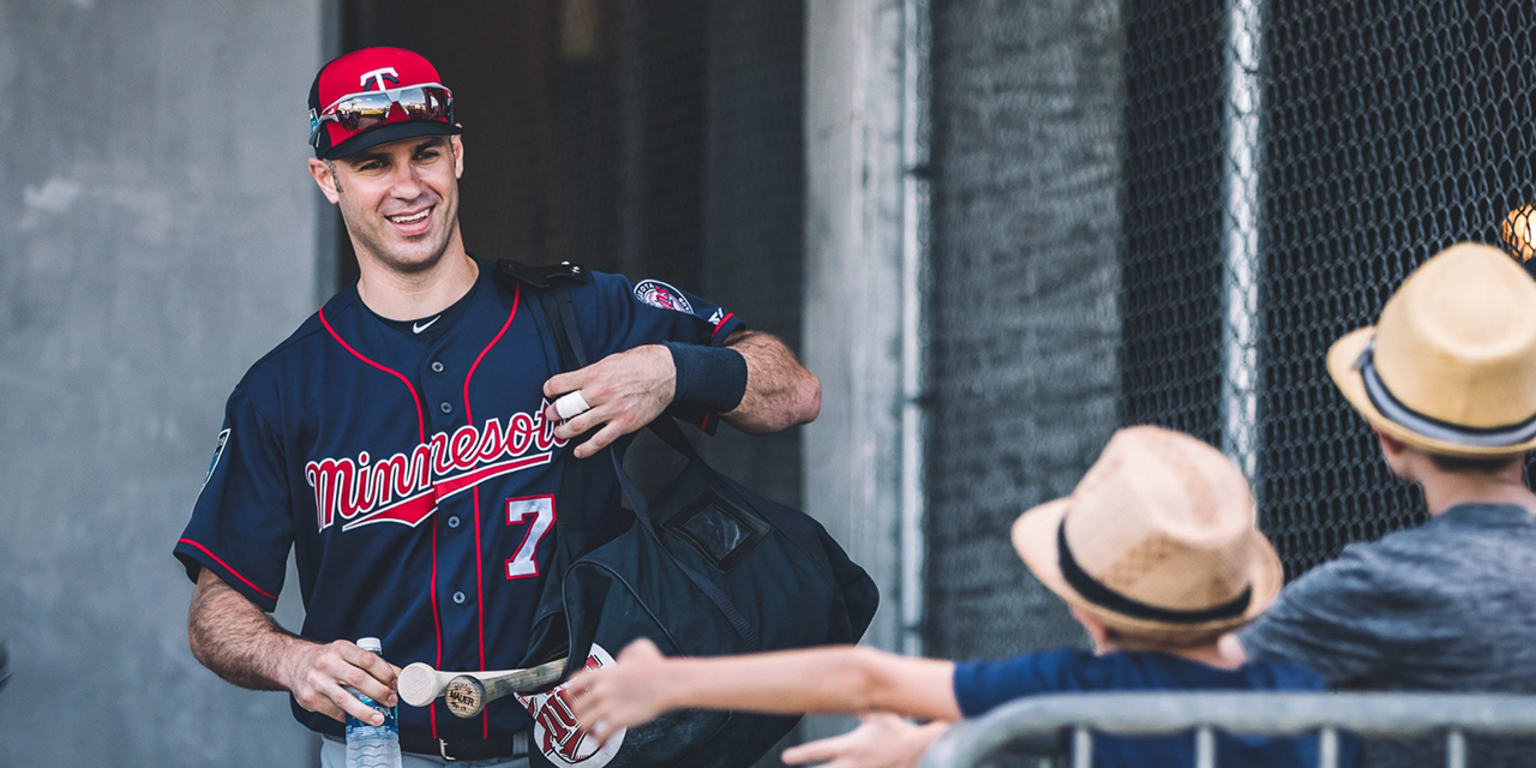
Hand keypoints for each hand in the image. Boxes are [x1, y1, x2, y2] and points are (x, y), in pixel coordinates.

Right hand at [281, 639, 399, 724]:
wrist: (295, 663)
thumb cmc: (327, 659)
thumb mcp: (348, 653)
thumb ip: (372, 664)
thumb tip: (399, 677)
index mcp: (341, 649)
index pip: (368, 659)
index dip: (385, 673)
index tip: (395, 683)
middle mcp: (327, 663)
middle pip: (358, 679)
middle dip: (379, 692)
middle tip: (391, 701)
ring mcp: (316, 682)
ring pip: (344, 699)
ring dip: (365, 711)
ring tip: (379, 718)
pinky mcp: (309, 699)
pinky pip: (333, 711)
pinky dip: (348, 717)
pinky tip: (357, 718)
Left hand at [543, 345, 675, 458]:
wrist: (665, 372)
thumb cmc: (639, 363)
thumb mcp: (609, 360)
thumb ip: (591, 373)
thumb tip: (575, 381)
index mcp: (594, 374)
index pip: (559, 384)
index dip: (549, 389)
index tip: (548, 392)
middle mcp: (600, 392)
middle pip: (565, 407)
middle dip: (553, 413)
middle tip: (550, 416)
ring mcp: (611, 410)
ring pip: (578, 425)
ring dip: (564, 431)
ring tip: (560, 432)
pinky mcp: (624, 424)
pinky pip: (600, 440)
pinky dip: (586, 448)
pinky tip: (578, 451)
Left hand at [568, 638, 670, 744]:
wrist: (667, 683)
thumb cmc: (656, 667)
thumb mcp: (639, 648)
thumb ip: (625, 652)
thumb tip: (621, 660)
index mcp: (603, 674)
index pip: (573, 684)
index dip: (572, 693)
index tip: (575, 698)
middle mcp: (601, 690)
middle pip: (576, 707)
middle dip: (580, 714)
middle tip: (586, 716)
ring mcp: (608, 706)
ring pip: (583, 723)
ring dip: (586, 729)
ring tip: (592, 731)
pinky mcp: (618, 720)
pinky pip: (600, 735)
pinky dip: (599, 740)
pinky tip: (602, 740)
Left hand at [782, 714, 948, 767]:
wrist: (924, 749)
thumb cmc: (901, 728)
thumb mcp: (879, 713)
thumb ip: (861, 706)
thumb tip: (847, 693)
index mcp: (852, 746)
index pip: (821, 750)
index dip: (801, 754)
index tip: (786, 757)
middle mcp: (854, 764)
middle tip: (791, 765)